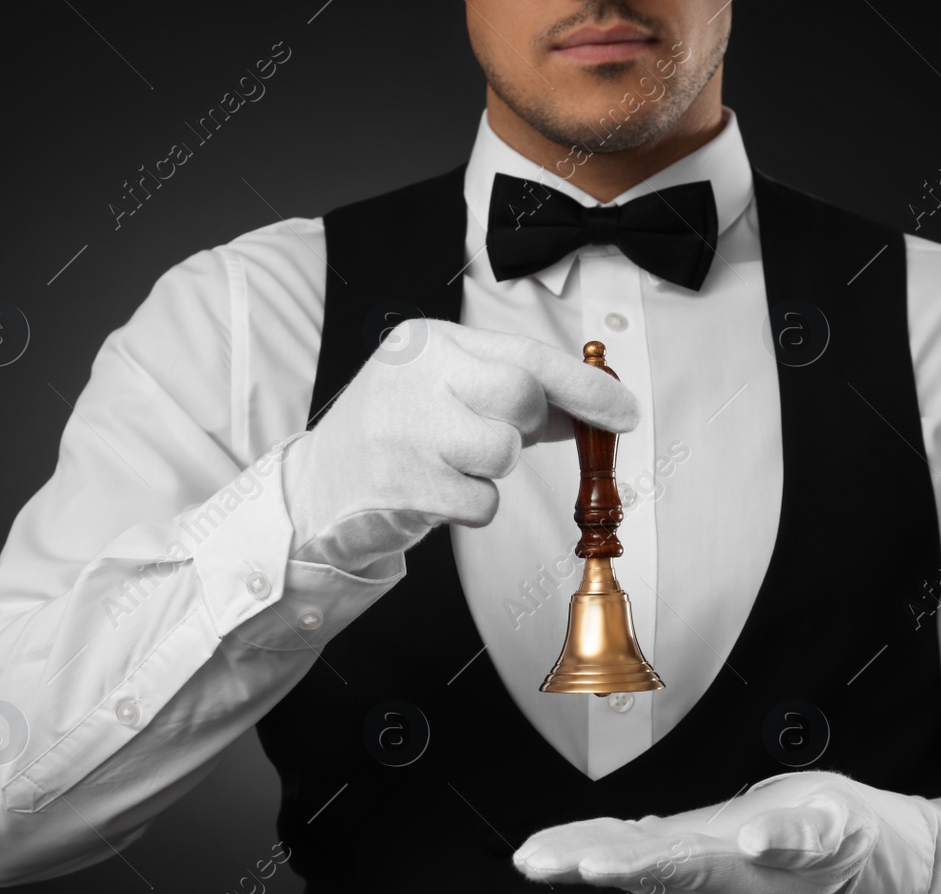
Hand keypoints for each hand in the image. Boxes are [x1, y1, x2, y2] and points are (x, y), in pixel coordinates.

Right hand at [280, 319, 637, 573]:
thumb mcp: (443, 390)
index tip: (625, 411)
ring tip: (448, 464)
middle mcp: (413, 373)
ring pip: (504, 452)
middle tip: (490, 438)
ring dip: (490, 470)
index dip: (585, 386)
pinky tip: (433, 492)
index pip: (526, 354)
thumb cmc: (394, 435)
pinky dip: (470, 506)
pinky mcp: (403, 484)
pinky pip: (481, 501)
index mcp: (428, 340)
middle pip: (521, 397)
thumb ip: (512, 391)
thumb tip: (598, 406)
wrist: (314, 490)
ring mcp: (404, 428)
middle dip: (523, 428)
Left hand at [512, 772, 881, 893]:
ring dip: (574, 858)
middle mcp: (706, 884)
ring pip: (624, 864)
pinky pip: (626, 852)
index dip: (635, 866)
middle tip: (539, 861)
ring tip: (531, 857)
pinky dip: (587, 844)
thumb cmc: (834, 839)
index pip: (681, 869)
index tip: (593, 865)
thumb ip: (799, 837)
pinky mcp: (677, 859)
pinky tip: (554, 846)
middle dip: (584, 863)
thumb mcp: (835, 829)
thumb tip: (760, 840)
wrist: (834, 859)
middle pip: (638, 871)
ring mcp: (688, 875)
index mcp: (741, 877)